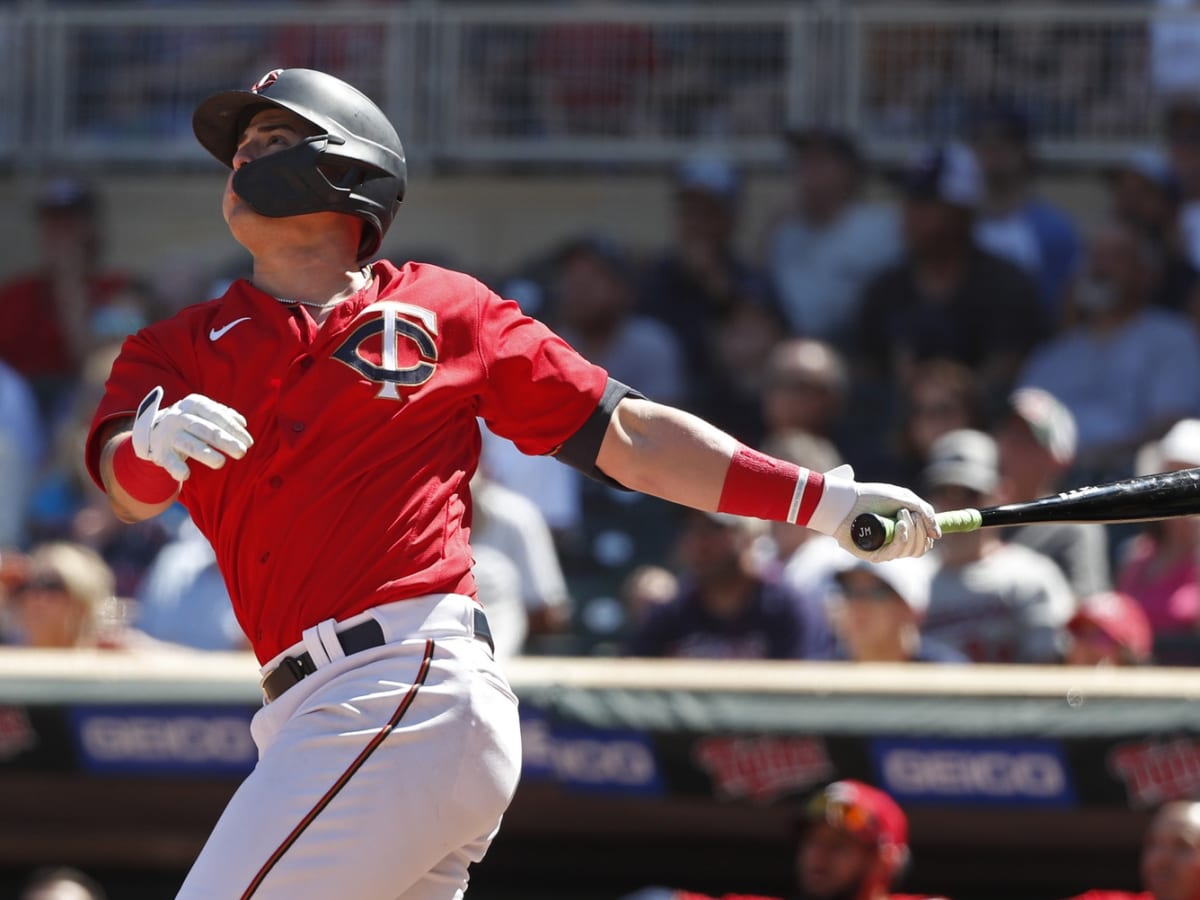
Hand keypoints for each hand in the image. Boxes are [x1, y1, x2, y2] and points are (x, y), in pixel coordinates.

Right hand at [131, 386, 252, 481]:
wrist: (155, 429)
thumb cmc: (191, 421)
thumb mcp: (205, 412)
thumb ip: (224, 415)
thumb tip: (242, 423)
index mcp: (194, 404)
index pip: (217, 415)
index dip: (234, 429)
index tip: (249, 442)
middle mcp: (180, 417)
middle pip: (205, 430)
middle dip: (225, 441)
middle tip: (242, 452)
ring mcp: (169, 434)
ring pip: (189, 444)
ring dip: (205, 454)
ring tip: (220, 462)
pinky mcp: (161, 452)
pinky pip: (170, 461)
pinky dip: (176, 468)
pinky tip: (186, 474)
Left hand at [822, 465, 939, 561]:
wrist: (847, 499)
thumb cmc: (872, 497)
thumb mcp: (904, 498)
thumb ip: (924, 512)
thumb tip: (938, 535)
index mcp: (902, 532)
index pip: (924, 543)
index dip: (929, 534)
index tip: (924, 519)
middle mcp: (894, 544)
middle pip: (920, 549)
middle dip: (921, 529)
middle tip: (910, 513)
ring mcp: (884, 550)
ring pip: (911, 551)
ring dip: (912, 530)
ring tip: (900, 513)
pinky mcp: (873, 555)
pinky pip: (896, 553)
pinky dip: (902, 538)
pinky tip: (899, 526)